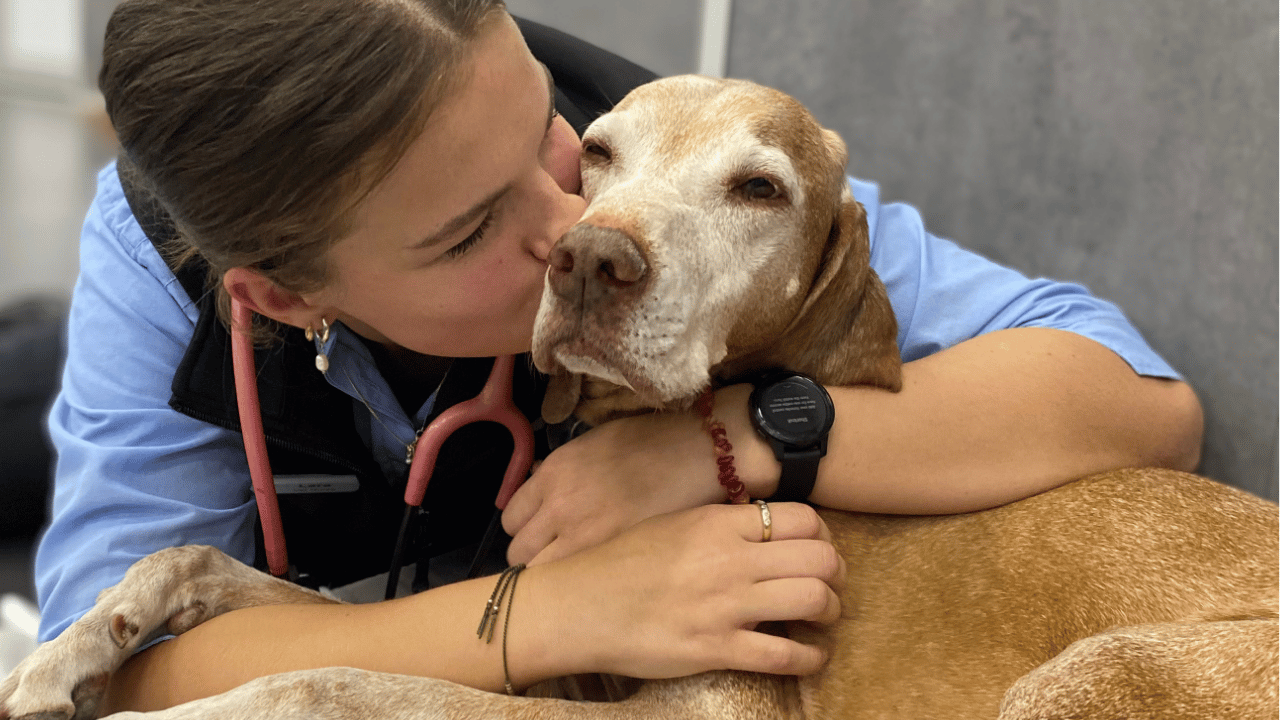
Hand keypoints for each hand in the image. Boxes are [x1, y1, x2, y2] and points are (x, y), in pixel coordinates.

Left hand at [504, 409, 727, 564]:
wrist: (698, 450)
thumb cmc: (650, 441)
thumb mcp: (592, 445)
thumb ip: (559, 472)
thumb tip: (539, 486)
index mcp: (553, 474)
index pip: (510, 519)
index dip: (523, 530)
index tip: (537, 536)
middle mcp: (559, 507)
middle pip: (518, 553)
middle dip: (530, 557)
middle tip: (553, 559)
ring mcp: (584, 536)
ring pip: (540, 574)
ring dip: (552, 575)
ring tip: (574, 573)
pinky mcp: (613, 556)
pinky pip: (577, 580)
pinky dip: (579, 583)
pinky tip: (596, 579)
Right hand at [524, 501, 845, 679]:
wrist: (577, 606)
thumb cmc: (620, 564)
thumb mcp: (673, 525)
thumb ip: (721, 525)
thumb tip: (763, 528)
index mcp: (719, 523)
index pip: (805, 518)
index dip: (824, 537)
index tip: (817, 552)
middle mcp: (729, 559)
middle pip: (821, 558)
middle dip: (836, 576)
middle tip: (828, 588)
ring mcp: (725, 606)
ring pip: (814, 601)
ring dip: (829, 613)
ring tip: (819, 621)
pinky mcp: (716, 649)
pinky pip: (787, 656)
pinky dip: (811, 659)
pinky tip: (808, 657)